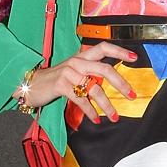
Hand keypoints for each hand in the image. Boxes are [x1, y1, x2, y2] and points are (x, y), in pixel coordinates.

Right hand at [17, 42, 137, 123]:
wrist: (30, 85)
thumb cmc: (55, 80)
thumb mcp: (73, 71)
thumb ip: (90, 71)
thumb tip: (112, 79)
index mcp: (82, 56)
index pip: (104, 47)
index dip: (120, 51)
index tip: (135, 58)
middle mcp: (77, 62)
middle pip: (104, 69)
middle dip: (121, 83)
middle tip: (131, 95)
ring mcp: (69, 72)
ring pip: (94, 88)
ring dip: (106, 104)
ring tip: (114, 116)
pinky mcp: (61, 85)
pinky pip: (81, 99)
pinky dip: (90, 111)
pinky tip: (96, 119)